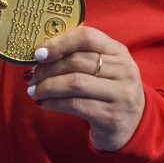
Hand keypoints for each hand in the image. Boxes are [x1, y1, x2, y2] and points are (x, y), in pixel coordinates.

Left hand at [25, 26, 144, 151]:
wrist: (133, 125)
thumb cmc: (107, 90)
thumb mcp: (102, 68)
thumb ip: (80, 56)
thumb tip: (40, 53)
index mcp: (118, 51)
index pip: (87, 37)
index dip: (60, 43)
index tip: (38, 53)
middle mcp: (124, 70)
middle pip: (77, 62)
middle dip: (48, 69)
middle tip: (31, 76)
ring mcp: (121, 94)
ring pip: (75, 83)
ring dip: (48, 87)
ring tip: (33, 91)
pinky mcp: (112, 117)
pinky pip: (76, 105)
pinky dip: (54, 103)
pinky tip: (43, 104)